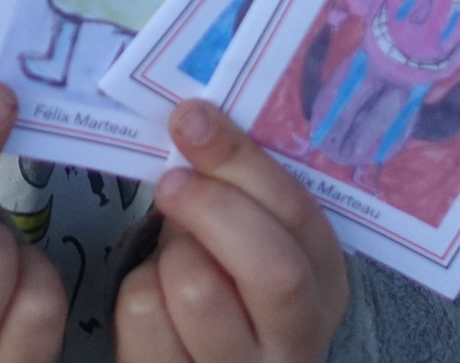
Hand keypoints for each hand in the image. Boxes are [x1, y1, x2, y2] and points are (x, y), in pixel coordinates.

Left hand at [115, 101, 348, 362]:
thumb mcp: (244, 235)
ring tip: (171, 256)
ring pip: (197, 289)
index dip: (243, 161)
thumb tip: (195, 121)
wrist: (194, 357)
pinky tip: (153, 296)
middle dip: (213, 208)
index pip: (299, 217)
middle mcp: (298, 339)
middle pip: (273, 269)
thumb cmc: (220, 280)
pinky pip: (145, 317)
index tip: (193, 120)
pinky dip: (135, 289)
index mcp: (325, 285)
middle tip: (171, 181)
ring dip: (168, 254)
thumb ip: (235, 190)